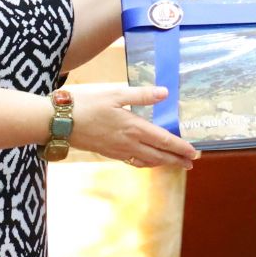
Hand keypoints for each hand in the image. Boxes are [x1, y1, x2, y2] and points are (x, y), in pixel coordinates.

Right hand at [69, 83, 199, 168]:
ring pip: (147, 161)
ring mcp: (119, 151)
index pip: (165, 141)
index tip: (195, 153)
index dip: (181, 148)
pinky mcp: (109, 153)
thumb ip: (142, 95)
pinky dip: (146, 162)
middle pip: (159, 156)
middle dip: (177, 160)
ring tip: (174, 162)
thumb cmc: (87, 104)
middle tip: (191, 163)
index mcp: (134, 128)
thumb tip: (165, 93)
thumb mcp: (116, 94)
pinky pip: (134, 161)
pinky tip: (147, 160)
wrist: (60, 122)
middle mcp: (129, 144)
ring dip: (163, 163)